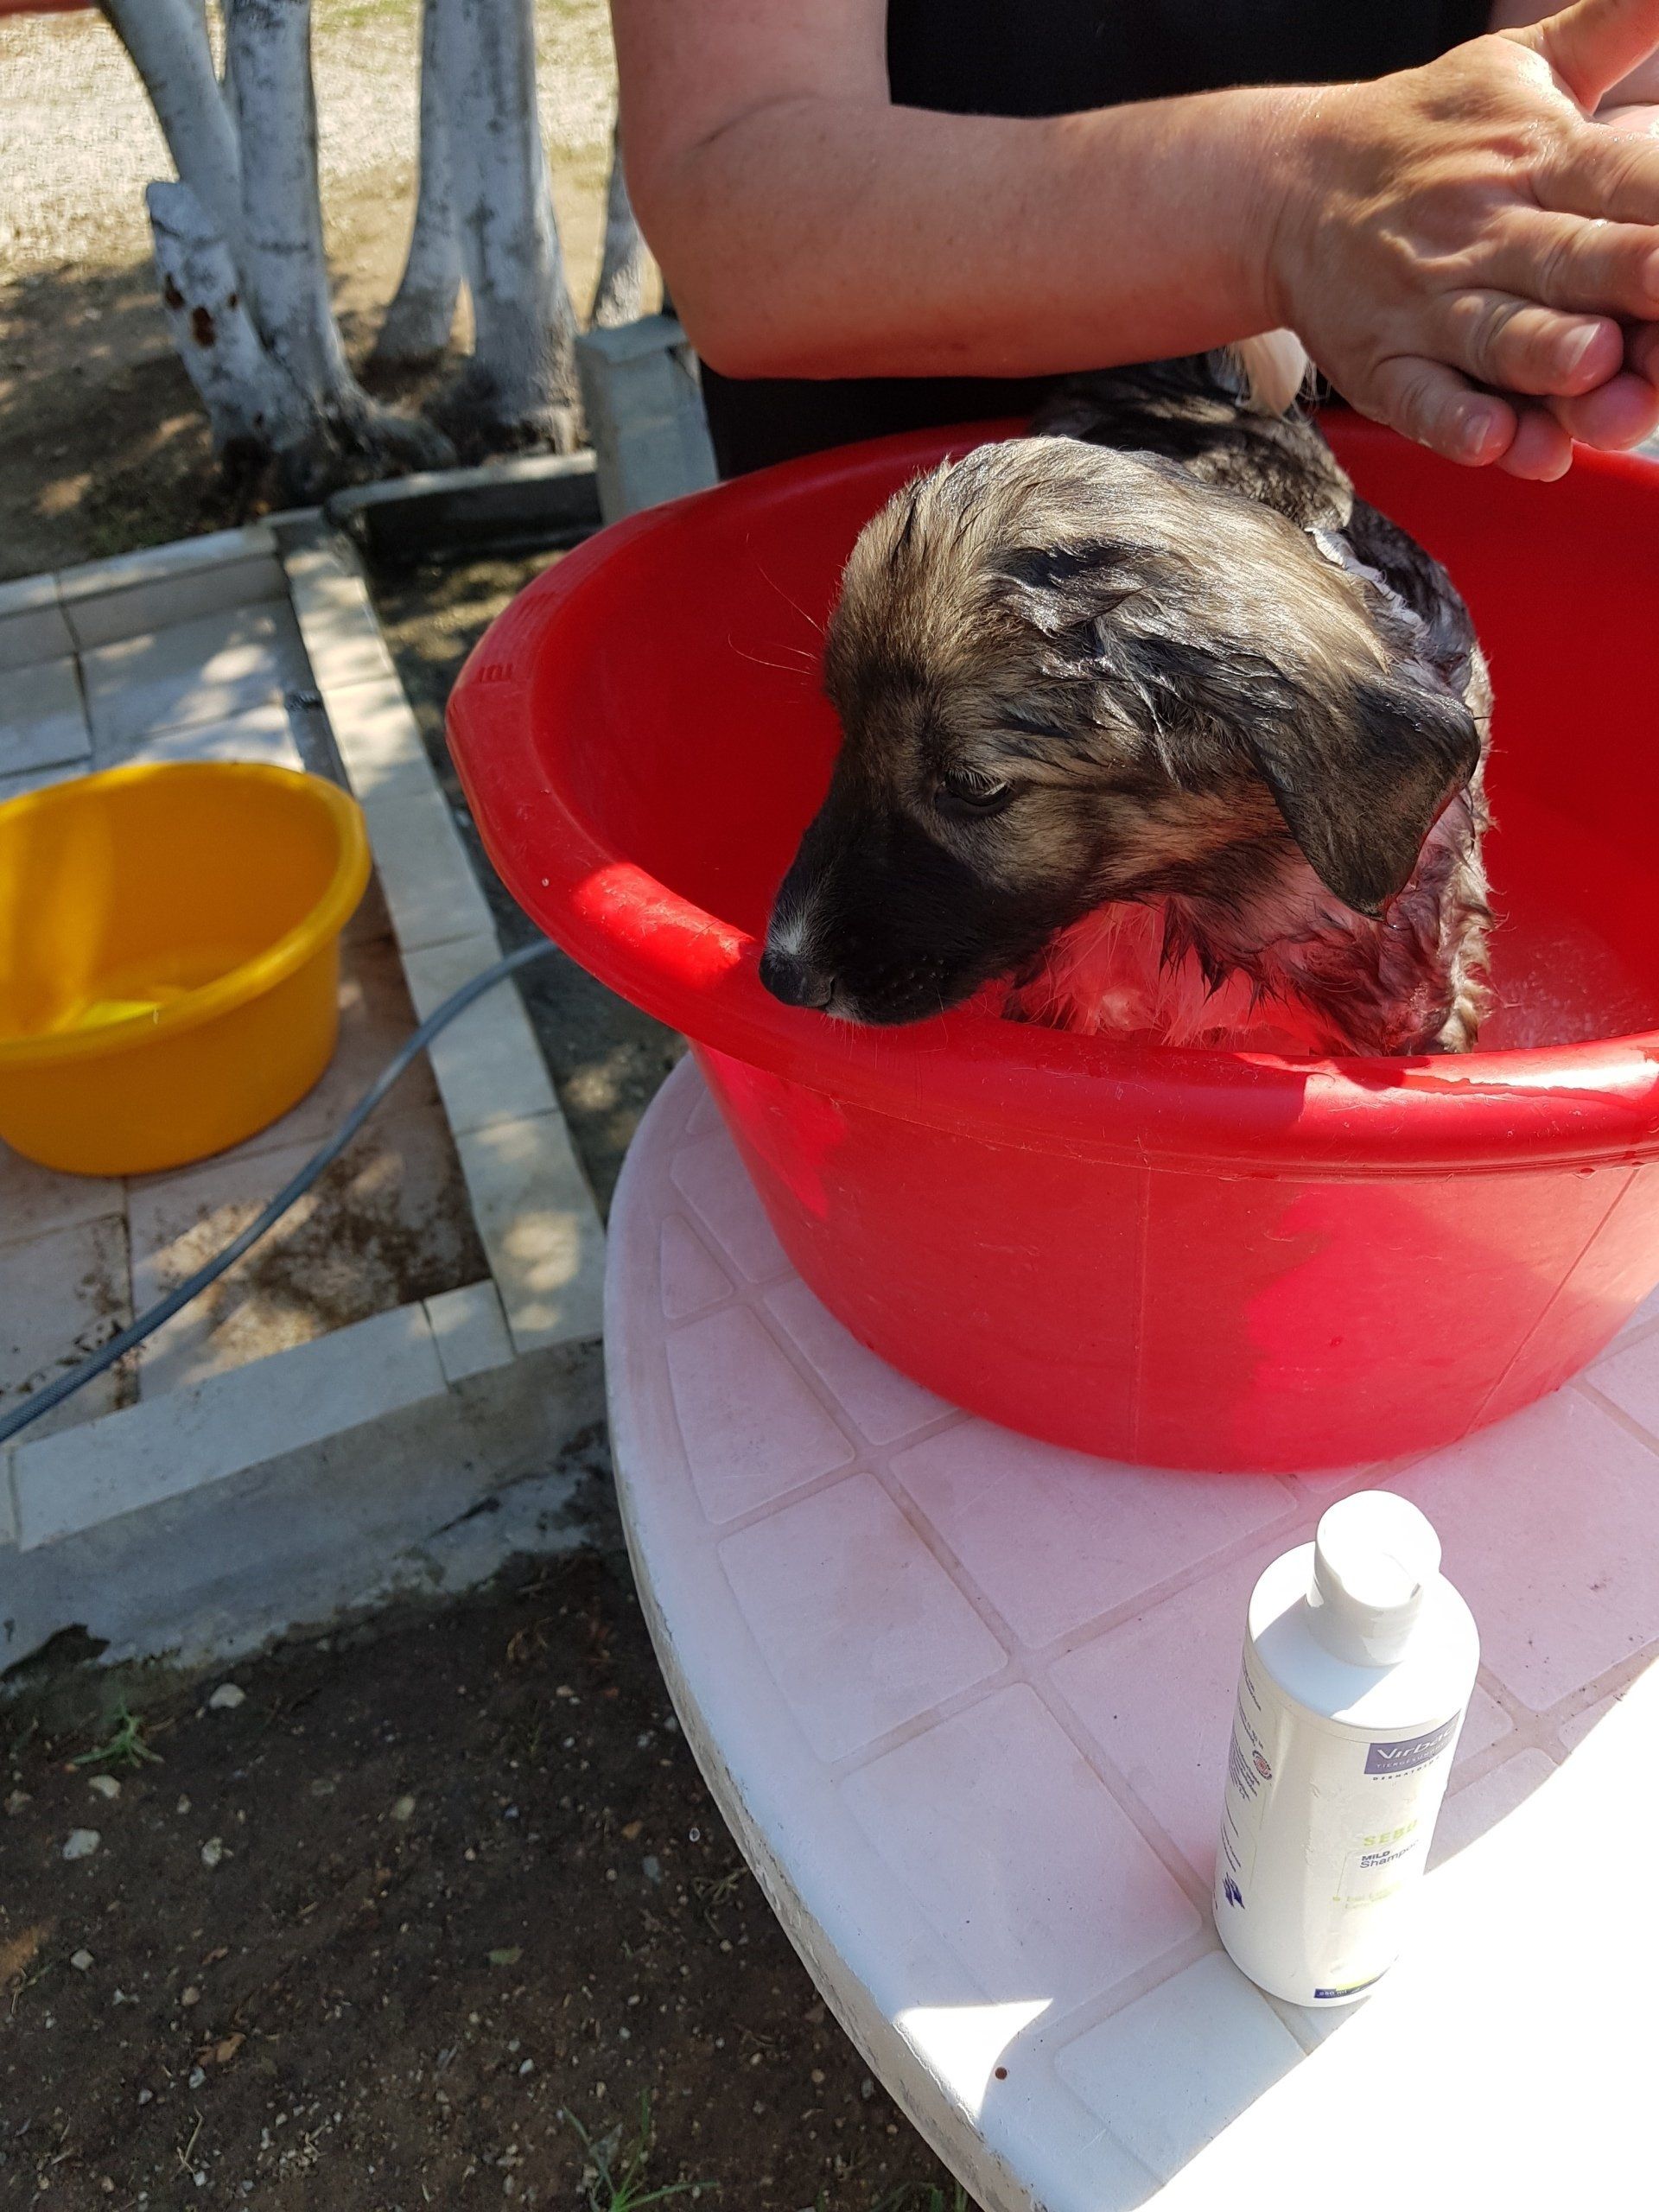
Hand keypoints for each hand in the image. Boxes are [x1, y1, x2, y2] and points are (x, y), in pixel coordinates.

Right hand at [1267, 0, 1658, 476]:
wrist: (1289, 187)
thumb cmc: (1430, 133)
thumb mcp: (1522, 64)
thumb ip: (1616, 20)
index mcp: (1535, 153)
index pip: (1619, 178)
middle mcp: (1483, 229)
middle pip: (1569, 261)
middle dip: (1629, 277)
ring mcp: (1428, 305)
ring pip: (1498, 337)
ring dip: (1546, 354)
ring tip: (1592, 363)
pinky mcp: (1382, 366)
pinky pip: (1420, 400)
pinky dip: (1455, 422)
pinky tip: (1493, 439)